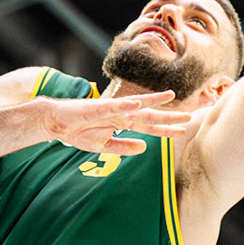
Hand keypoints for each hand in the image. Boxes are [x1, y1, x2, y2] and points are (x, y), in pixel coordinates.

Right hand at [38, 90, 191, 156]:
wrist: (55, 122)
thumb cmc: (77, 131)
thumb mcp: (102, 145)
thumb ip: (122, 147)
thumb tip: (144, 148)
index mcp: (121, 123)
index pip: (148, 126)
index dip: (165, 129)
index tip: (182, 131)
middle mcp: (119, 113)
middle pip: (148, 115)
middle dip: (167, 116)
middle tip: (188, 116)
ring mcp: (109, 109)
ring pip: (135, 104)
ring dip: (152, 101)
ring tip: (169, 96)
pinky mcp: (96, 107)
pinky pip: (113, 105)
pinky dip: (125, 104)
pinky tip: (137, 103)